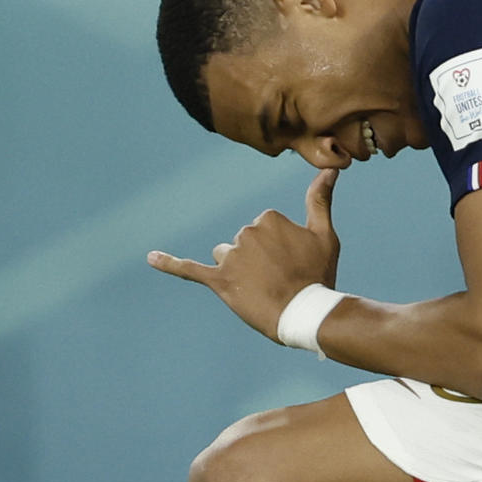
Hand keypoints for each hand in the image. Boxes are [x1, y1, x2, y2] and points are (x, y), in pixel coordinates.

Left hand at [147, 168, 342, 341]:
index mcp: (267, 218)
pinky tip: (150, 258)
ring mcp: (231, 257)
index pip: (264, 229)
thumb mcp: (325, 235)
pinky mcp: (219, 280)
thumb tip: (330, 168)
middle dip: (259, 260)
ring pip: (226, 257)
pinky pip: (188, 269)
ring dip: (239, 270)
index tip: (294, 264)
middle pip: (244, 243)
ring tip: (260, 289)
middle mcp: (246, 233)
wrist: (306, 313)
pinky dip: (169, 263)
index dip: (279, 249)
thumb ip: (321, 200)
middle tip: (281, 280)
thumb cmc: (319, 275)